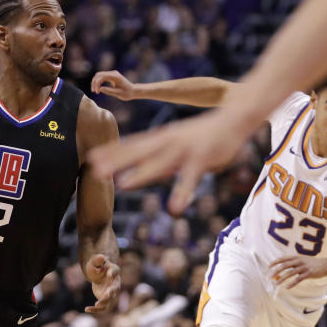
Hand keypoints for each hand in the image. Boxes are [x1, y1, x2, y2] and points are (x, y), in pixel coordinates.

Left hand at [84, 254, 120, 312]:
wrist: (97, 273)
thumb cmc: (97, 266)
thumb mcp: (95, 262)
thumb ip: (98, 260)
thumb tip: (101, 257)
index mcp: (113, 271)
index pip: (115, 271)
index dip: (113, 273)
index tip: (109, 274)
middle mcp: (115, 283)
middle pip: (115, 288)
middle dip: (112, 292)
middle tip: (108, 294)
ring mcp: (110, 292)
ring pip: (109, 300)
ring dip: (104, 303)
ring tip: (96, 304)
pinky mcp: (105, 299)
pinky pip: (102, 307)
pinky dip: (95, 309)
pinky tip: (86, 309)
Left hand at [88, 107, 255, 214]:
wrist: (236, 117)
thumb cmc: (204, 133)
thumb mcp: (177, 142)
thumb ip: (160, 155)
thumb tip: (141, 168)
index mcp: (162, 138)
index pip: (132, 144)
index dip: (111, 152)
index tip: (91, 158)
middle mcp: (169, 142)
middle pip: (138, 151)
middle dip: (116, 160)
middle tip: (95, 169)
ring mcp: (185, 150)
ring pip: (160, 162)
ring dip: (141, 173)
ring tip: (123, 185)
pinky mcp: (202, 159)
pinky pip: (190, 178)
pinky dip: (181, 192)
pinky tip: (174, 209)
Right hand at [90, 70, 138, 100]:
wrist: (133, 91)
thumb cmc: (127, 93)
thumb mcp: (118, 94)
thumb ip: (109, 91)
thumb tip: (100, 89)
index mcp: (115, 76)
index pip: (102, 77)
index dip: (97, 84)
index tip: (97, 92)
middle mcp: (113, 73)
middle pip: (98, 74)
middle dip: (94, 82)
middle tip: (94, 91)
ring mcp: (112, 74)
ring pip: (99, 75)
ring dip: (95, 82)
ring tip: (95, 91)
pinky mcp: (111, 76)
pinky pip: (102, 77)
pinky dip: (98, 82)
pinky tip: (98, 89)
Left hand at [269, 255, 326, 288]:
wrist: (326, 265)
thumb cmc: (312, 263)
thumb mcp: (302, 260)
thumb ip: (293, 263)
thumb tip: (281, 269)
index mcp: (296, 257)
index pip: (283, 258)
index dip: (275, 262)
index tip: (268, 267)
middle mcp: (299, 261)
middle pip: (285, 266)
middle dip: (276, 271)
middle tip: (270, 277)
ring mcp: (304, 267)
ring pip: (290, 273)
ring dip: (282, 278)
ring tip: (276, 283)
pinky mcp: (308, 273)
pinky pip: (298, 279)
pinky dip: (292, 283)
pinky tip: (287, 287)